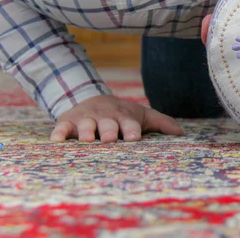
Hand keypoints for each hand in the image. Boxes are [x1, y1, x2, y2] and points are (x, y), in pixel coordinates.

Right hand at [50, 95, 183, 142]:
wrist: (94, 99)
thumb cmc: (123, 114)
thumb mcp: (143, 116)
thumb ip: (163, 123)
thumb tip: (183, 135)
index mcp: (124, 117)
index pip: (130, 124)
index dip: (131, 130)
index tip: (134, 138)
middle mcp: (106, 117)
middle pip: (107, 125)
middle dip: (108, 131)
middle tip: (109, 139)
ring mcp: (86, 119)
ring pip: (85, 126)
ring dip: (85, 132)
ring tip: (86, 140)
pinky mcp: (68, 122)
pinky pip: (62, 128)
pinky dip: (59, 133)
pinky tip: (56, 140)